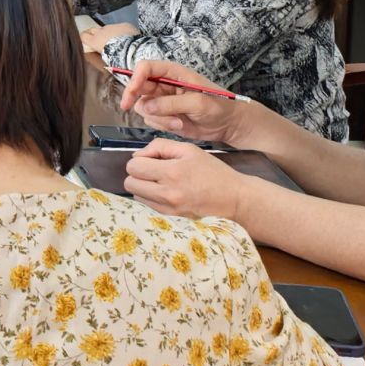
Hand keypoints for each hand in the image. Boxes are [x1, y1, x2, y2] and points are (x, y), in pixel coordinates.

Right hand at [79, 22, 134, 54]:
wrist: (134, 50)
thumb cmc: (118, 59)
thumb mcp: (105, 59)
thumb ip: (100, 54)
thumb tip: (100, 54)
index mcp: (95, 41)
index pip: (83, 36)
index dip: (83, 38)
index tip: (84, 41)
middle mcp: (102, 31)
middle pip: (93, 30)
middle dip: (94, 34)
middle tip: (98, 40)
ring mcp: (113, 26)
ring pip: (108, 28)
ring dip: (109, 33)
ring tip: (116, 41)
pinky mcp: (125, 25)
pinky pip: (120, 27)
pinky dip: (122, 31)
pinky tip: (128, 38)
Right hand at [119, 58, 245, 143]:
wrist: (229, 124)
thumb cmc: (219, 106)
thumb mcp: (197, 102)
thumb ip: (171, 103)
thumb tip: (145, 107)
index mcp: (173, 73)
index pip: (146, 68)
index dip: (135, 78)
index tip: (132, 94)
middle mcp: (164, 85)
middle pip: (138, 87)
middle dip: (136, 99)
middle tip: (133, 109)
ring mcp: (163, 101)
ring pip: (143, 106)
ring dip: (157, 117)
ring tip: (178, 123)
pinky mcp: (165, 116)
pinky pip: (151, 120)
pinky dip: (162, 125)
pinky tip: (179, 126)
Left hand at [121, 140, 250, 221]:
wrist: (234, 199)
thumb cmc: (213, 172)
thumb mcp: (189, 150)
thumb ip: (160, 146)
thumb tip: (137, 155)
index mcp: (172, 172)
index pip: (133, 166)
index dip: (140, 160)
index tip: (152, 160)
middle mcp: (167, 193)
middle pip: (130, 182)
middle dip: (138, 174)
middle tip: (154, 171)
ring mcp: (168, 209)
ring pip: (136, 196)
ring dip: (143, 187)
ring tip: (161, 182)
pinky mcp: (171, 219)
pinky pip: (148, 206)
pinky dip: (151, 198)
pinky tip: (166, 193)